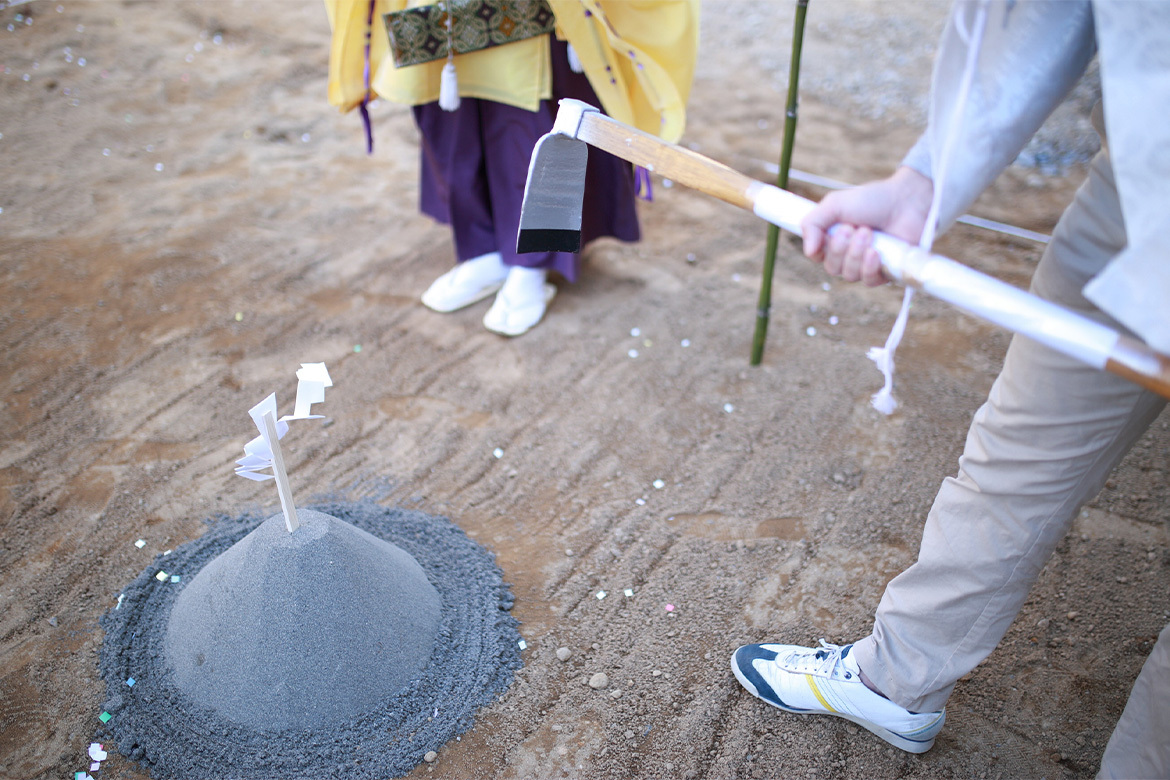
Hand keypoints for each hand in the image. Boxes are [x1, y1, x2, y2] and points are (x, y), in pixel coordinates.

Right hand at [800, 166, 933, 286]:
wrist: (906, 201)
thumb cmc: (872, 200)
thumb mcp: (834, 204)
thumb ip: (812, 223)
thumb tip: (808, 251)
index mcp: (834, 239)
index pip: (817, 256)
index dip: (820, 249)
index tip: (830, 232)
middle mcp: (848, 254)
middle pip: (832, 268)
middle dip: (841, 248)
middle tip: (854, 228)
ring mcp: (867, 265)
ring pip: (849, 275)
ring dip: (856, 254)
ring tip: (868, 233)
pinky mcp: (885, 272)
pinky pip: (869, 281)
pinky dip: (869, 267)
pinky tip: (875, 252)